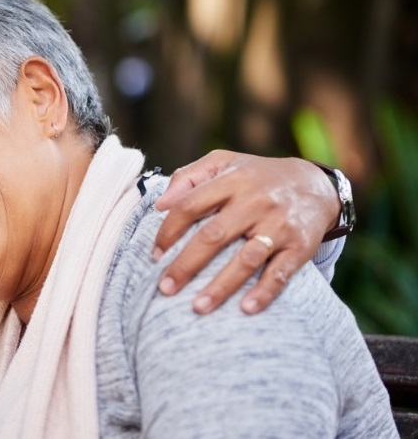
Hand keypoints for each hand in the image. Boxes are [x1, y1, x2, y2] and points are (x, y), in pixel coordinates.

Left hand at [153, 150, 339, 314]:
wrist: (315, 183)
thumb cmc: (257, 176)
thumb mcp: (223, 162)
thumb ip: (189, 177)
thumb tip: (160, 204)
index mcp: (232, 181)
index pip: (191, 205)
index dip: (169, 231)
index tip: (155, 255)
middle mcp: (255, 201)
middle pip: (214, 236)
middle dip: (186, 264)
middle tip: (165, 288)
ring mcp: (279, 224)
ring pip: (246, 259)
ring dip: (221, 286)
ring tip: (198, 307)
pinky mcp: (301, 245)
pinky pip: (281, 272)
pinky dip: (264, 291)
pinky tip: (246, 308)